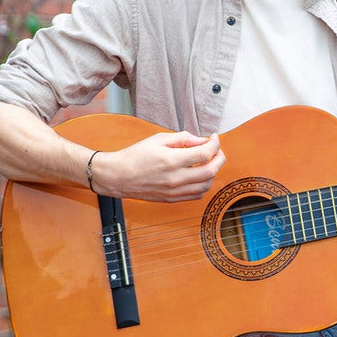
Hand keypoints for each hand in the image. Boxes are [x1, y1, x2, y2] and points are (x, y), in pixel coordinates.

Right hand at [91, 131, 224, 201]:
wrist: (117, 176)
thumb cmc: (135, 156)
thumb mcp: (158, 139)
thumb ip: (182, 139)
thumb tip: (201, 140)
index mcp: (172, 160)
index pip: (205, 153)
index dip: (215, 143)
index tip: (213, 138)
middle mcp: (175, 178)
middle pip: (211, 171)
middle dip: (220, 158)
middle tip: (217, 150)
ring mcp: (174, 191)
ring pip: (206, 185)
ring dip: (212, 172)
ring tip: (208, 162)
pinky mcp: (171, 199)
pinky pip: (196, 195)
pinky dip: (203, 185)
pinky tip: (199, 175)